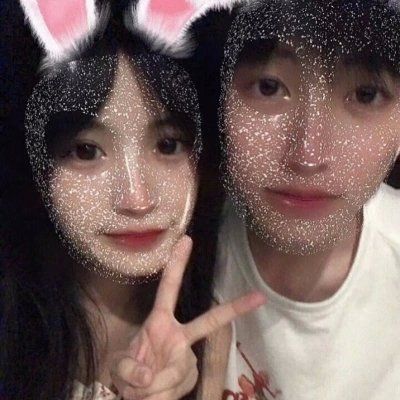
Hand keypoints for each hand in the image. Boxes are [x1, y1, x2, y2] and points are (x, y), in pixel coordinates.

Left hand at [111, 235, 265, 399]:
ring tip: (143, 390)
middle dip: (234, 308)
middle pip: (208, 322)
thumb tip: (148, 377)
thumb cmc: (130, 372)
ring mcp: (187, 356)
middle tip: (259, 297)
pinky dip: (161, 395)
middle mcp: (178, 335)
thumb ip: (128, 369)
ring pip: (180, 370)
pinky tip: (156, 395)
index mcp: (159, 322)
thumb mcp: (119, 367)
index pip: (168, 288)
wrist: (138, 395)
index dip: (177, 264)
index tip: (187, 239)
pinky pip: (179, 386)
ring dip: (157, 386)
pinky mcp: (191, 375)